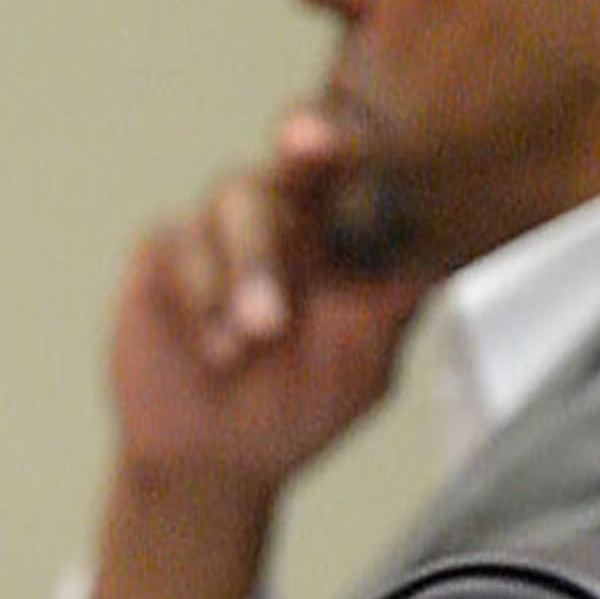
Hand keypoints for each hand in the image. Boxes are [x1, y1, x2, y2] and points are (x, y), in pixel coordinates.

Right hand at [87, 104, 431, 598]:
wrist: (209, 463)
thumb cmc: (295, 409)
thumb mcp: (363, 367)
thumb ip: (390, 307)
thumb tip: (433, 256)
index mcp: (340, 235)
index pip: (358, 172)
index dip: (364, 143)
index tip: (368, 135)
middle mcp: (285, 217)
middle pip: (297, 160)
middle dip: (306, 142)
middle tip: (311, 144)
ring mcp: (221, 229)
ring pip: (236, 196)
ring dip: (250, 262)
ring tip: (254, 336)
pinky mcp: (167, 251)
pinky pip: (181, 239)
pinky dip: (202, 288)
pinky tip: (215, 345)